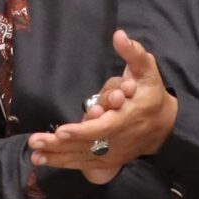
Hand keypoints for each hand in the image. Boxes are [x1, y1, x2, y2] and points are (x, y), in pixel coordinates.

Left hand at [29, 30, 177, 184]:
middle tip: (36, 141)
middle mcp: (118, 139)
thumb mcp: (147, 70)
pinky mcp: (107, 160)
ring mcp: (112, 152)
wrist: (165, 126)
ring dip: (56, 156)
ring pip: (81, 156)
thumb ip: (134, 54)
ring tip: (34, 154)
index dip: (82, 130)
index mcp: (127, 117)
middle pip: (86, 145)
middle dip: (60, 145)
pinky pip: (83, 163)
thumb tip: (119, 35)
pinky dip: (62, 163)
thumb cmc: (151, 95)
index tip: (62, 130)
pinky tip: (41, 160)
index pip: (103, 128)